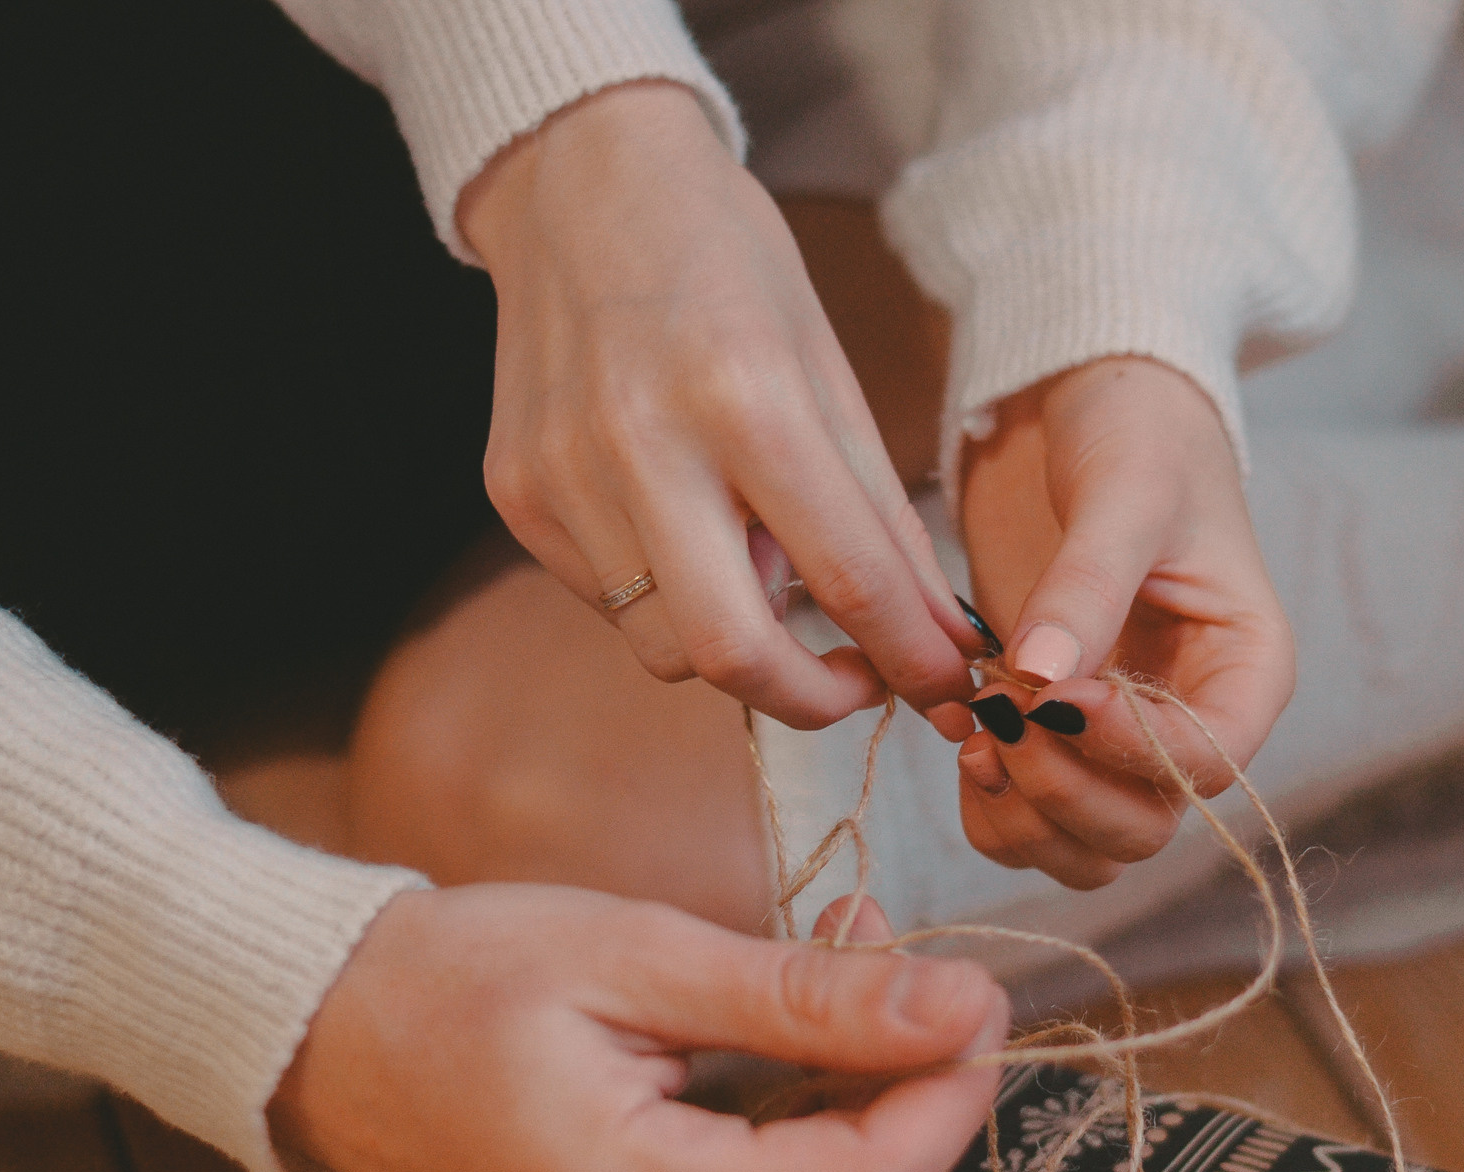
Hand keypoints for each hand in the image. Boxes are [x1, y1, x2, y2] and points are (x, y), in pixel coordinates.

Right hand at [268, 886, 1006, 1171]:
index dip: (950, 1090)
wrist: (328, 1041)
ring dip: (868, 1155)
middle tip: (877, 977)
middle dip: (911, 1112)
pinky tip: (778, 1090)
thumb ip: (807, 995)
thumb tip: (960, 1005)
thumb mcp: (639, 955)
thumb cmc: (462, 978)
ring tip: (817, 1025)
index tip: (972, 995)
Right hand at [460, 83, 986, 729]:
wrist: (577, 179)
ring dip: (736, 646)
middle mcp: (640, 444)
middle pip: (730, 654)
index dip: (912, 657)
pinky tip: (685, 529)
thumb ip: (877, 512)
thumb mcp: (827, 365)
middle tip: (858, 683)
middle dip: (814, 700)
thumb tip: (939, 634)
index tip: (949, 685)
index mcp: (745, 396)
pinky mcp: (515, 494)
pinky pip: (608, 602)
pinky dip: (667, 596)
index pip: (847, 579)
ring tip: (763, 575)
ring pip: (662, 647)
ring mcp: (562, 477)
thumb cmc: (724, 261)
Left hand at [954, 358, 1296, 887]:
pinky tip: (962, 734)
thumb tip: (1044, 679)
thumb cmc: (1138, 436)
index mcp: (1246, 671)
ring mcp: (1123, 743)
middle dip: (1065, 793)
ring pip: (1088, 848)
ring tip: (976, 736)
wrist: (1090, 410)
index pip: (1206, 763)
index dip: (1128, 749)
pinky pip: (1031, 821)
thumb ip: (1089, 585)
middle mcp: (1192, 725)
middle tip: (1001, 718)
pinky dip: (990, 805)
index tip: (1054, 694)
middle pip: (1144, 829)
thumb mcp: (1124, 492)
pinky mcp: (1059, 739)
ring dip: (1024, 817)